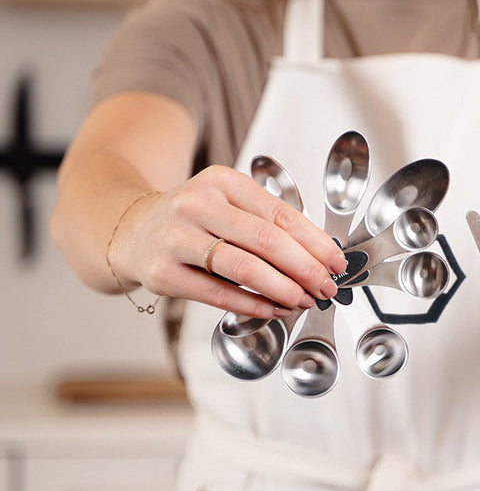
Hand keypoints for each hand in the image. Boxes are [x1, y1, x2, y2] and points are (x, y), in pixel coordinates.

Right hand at [109, 165, 346, 318]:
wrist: (132, 230)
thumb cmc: (194, 219)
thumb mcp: (229, 203)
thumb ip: (269, 222)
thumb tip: (320, 256)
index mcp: (222, 181)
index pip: (281, 214)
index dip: (315, 243)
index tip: (336, 263)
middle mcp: (197, 204)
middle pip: (267, 241)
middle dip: (306, 269)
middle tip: (325, 287)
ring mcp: (176, 238)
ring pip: (244, 268)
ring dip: (283, 289)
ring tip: (303, 300)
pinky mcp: (163, 272)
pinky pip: (219, 294)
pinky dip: (254, 305)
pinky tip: (275, 309)